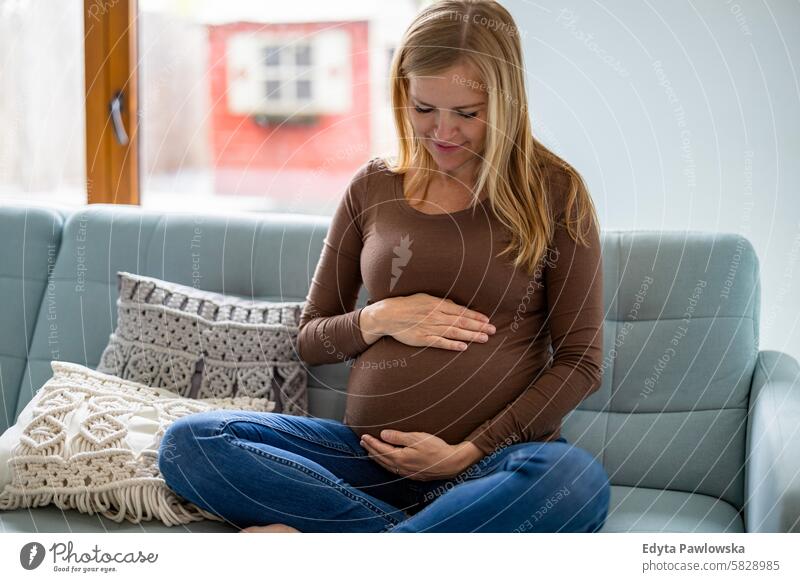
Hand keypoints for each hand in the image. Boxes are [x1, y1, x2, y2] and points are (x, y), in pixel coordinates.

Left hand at [359, 429, 483, 480]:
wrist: (451, 463)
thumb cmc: (436, 448)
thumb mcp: (416, 438)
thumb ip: (398, 437)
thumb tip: (383, 434)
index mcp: (400, 457)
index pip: (380, 449)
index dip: (371, 442)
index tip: (363, 436)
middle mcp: (400, 467)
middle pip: (381, 458)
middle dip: (371, 449)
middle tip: (363, 442)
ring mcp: (406, 473)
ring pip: (386, 465)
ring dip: (377, 458)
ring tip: (370, 451)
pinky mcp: (412, 475)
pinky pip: (393, 470)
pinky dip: (386, 464)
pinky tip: (387, 462)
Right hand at [371, 293, 495, 350]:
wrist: (388, 314)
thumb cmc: (407, 304)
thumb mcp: (425, 298)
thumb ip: (441, 303)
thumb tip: (456, 305)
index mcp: (437, 305)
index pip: (461, 311)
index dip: (476, 316)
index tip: (487, 320)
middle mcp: (436, 316)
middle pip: (462, 322)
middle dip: (479, 326)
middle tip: (493, 330)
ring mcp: (430, 328)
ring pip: (454, 332)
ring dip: (470, 335)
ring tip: (484, 338)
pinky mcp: (423, 339)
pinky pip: (440, 343)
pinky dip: (452, 345)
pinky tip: (463, 347)